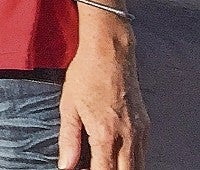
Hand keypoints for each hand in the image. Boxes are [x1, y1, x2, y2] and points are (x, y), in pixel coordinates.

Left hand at [59, 26, 145, 168]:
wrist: (110, 52)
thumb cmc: (85, 75)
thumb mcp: (68, 106)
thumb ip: (68, 139)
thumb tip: (65, 166)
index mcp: (105, 133)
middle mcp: (127, 136)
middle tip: (94, 167)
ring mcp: (140, 131)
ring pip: (138, 166)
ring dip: (122, 169)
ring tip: (103, 163)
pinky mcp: (145, 125)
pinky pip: (143, 153)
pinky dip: (132, 160)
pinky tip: (117, 156)